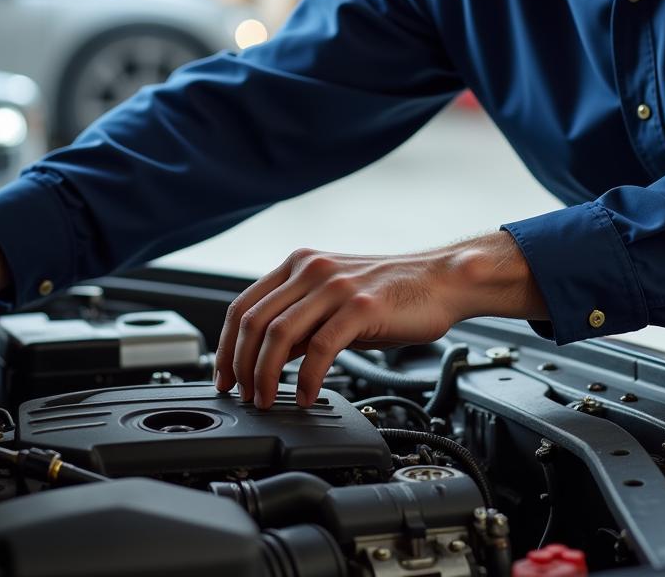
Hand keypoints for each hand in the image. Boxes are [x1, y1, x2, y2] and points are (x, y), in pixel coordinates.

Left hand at [214, 230, 545, 408]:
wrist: (441, 281)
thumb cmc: (391, 293)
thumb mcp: (335, 298)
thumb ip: (301, 318)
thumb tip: (266, 356)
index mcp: (300, 263)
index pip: (243, 305)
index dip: (225, 346)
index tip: (223, 376)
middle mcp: (312, 269)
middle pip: (253, 322)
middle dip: (240, 366)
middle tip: (244, 397)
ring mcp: (336, 286)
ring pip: (279, 335)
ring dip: (264, 376)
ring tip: (267, 401)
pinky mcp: (361, 307)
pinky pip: (319, 348)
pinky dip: (305, 379)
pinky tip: (306, 396)